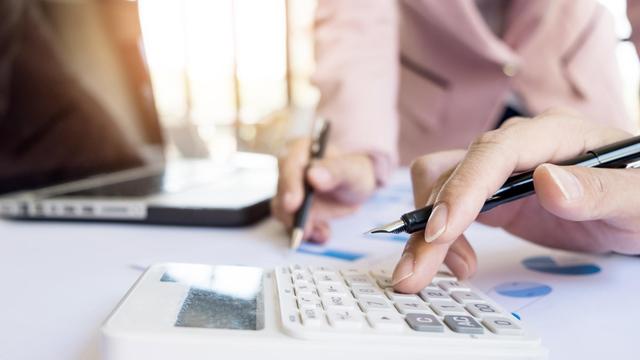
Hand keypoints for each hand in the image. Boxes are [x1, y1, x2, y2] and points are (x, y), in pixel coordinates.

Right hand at [271, 138, 376, 242]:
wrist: (356, 187)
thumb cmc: (354, 171)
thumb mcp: (353, 169)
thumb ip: (335, 170)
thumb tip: (312, 175)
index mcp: (301, 150)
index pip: (288, 165)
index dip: (289, 185)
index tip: (293, 204)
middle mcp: (290, 170)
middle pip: (281, 191)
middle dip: (292, 214)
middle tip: (305, 230)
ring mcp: (289, 191)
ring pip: (283, 211)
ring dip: (300, 226)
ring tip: (322, 233)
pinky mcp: (293, 210)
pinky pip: (293, 224)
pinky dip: (307, 233)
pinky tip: (322, 234)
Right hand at [392, 110, 639, 292]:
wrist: (639, 209)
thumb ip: (601, 189)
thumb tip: (545, 181)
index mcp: (553, 134)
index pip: (493, 152)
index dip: (462, 188)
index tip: (442, 230)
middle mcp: (517, 147)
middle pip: (454, 172)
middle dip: (429, 224)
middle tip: (414, 272)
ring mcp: (500, 171)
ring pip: (439, 187)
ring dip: (425, 231)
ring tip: (429, 272)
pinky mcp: (492, 196)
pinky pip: (449, 206)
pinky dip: (440, 235)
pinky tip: (457, 261)